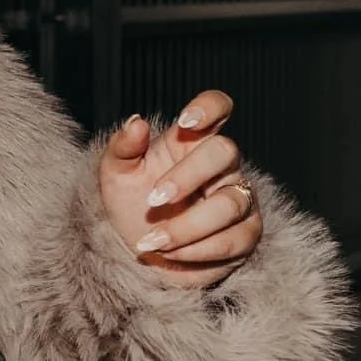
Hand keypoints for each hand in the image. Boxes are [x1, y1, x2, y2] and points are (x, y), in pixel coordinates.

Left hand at [97, 90, 263, 288]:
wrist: (137, 249)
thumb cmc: (130, 203)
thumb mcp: (116, 174)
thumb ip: (123, 147)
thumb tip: (135, 122)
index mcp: (191, 141)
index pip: (217, 108)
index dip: (210, 107)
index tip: (186, 121)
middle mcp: (222, 165)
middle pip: (225, 152)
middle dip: (188, 177)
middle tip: (153, 200)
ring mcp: (239, 198)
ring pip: (230, 203)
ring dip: (187, 226)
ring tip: (152, 241)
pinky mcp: (245, 234)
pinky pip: (232, 241)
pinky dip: (196, 251)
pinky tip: (169, 254)